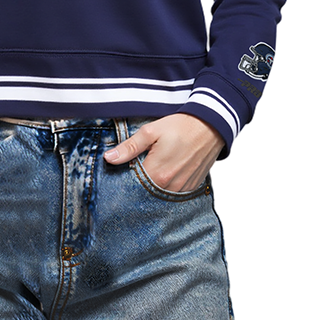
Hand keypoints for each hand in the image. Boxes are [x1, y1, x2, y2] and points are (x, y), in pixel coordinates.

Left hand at [103, 113, 225, 191]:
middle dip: (138, 183)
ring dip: (153, 185)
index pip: (132, 185)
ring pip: (160, 193)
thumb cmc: (180, 127)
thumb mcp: (150, 131)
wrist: (210, 126)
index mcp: (157, 174)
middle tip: (137, 168)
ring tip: (153, 168)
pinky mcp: (191, 187)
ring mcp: (182, 189)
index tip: (121, 171)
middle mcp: (170, 186)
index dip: (124, 178)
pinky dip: (167, 185)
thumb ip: (129, 147)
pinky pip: (174, 193)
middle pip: (146, 192)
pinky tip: (166, 173)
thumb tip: (109, 157)